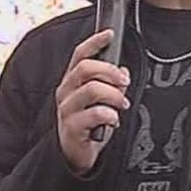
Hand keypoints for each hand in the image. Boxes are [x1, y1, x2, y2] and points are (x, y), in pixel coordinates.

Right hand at [56, 29, 131, 174]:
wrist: (76, 156)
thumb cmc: (89, 126)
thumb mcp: (102, 102)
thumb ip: (111, 85)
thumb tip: (122, 71)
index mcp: (72, 82)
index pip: (79, 55)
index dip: (94, 42)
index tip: (109, 34)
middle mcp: (66, 92)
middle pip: (85, 68)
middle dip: (110, 71)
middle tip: (124, 81)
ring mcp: (66, 110)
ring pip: (92, 89)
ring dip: (113, 95)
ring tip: (121, 104)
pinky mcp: (71, 127)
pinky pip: (94, 114)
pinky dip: (110, 115)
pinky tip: (113, 120)